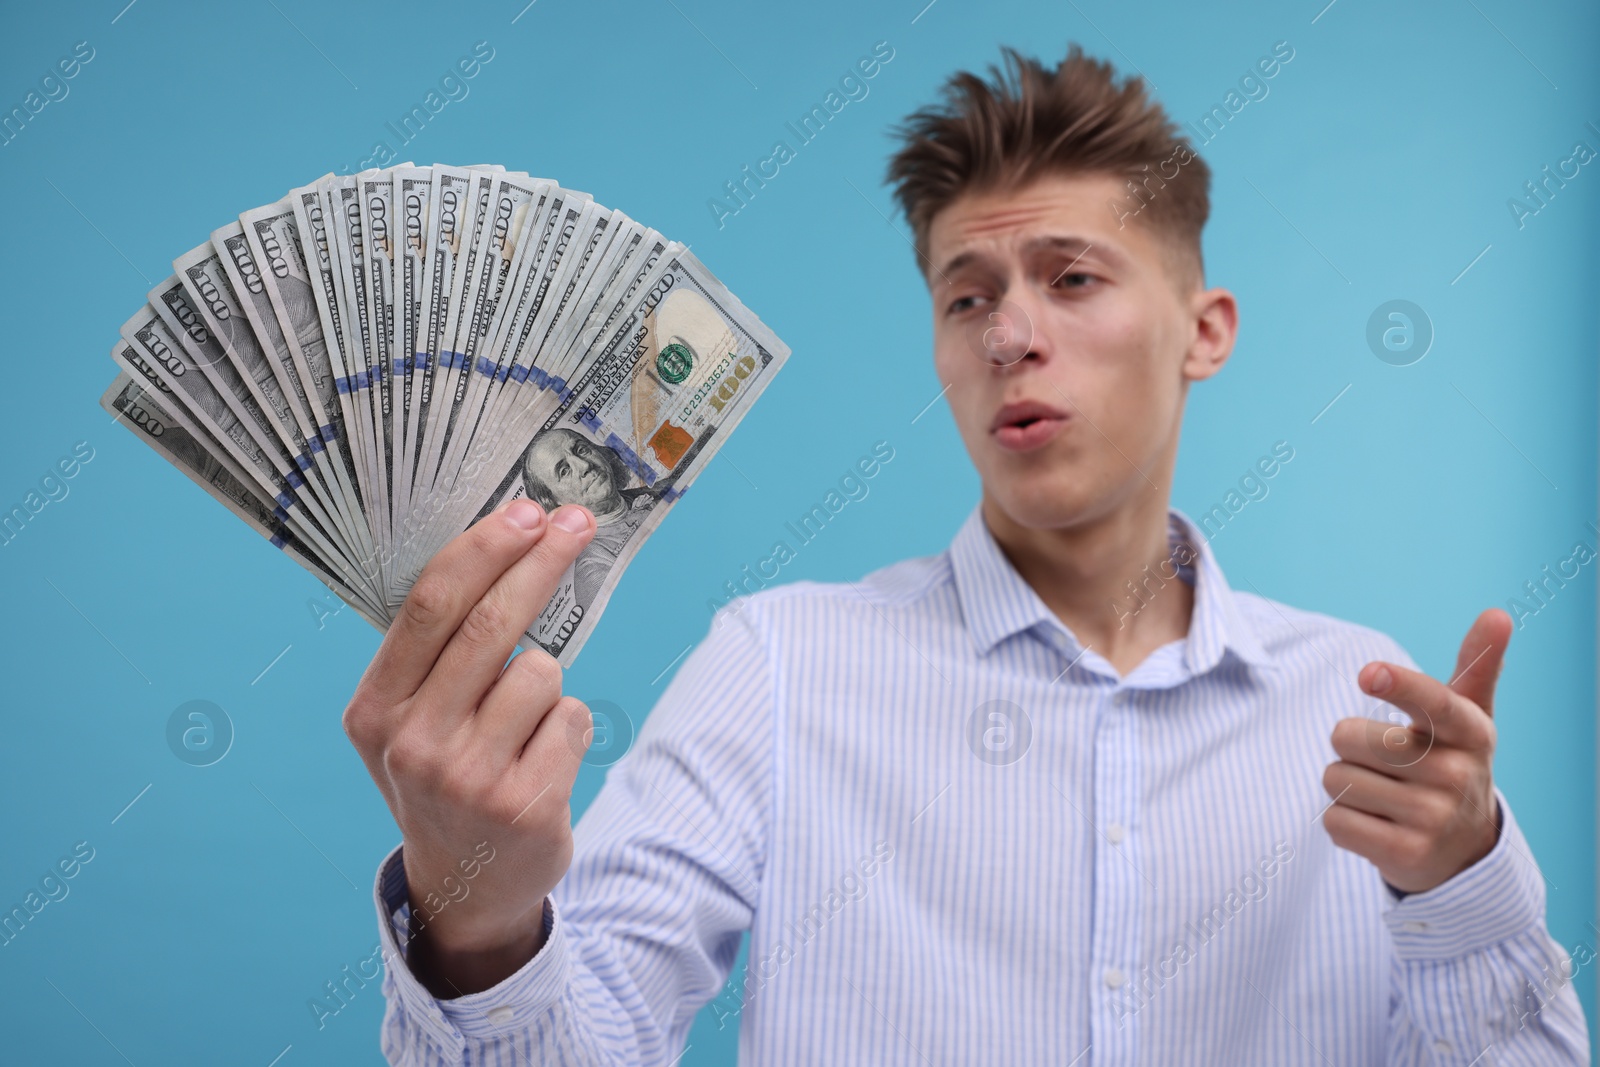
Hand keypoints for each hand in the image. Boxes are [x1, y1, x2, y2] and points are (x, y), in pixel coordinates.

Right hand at [342, 499, 596, 996]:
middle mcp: (413, 744)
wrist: (467, 883)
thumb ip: (437, 650)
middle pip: (490, 624)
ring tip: (522, 726)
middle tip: (576, 524)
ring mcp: (469, 779)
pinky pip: (572, 717)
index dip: (484, 550)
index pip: (430, 607)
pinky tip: (540, 761)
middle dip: (540, 562)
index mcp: (375, 710)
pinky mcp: (525, 805)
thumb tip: (507, 541)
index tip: (526, 511)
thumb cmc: (445, 773)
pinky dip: (568, 726)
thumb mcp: (410, 718)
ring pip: (541, 671)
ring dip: (546, 683)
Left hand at [1322, 608, 1509, 894]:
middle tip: (1383, 761)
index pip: (1433, 703)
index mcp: (1470, 732)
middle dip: (1349, 744)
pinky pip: (1335, 821)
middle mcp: (1456, 775)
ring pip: (1336, 779)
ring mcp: (1433, 819)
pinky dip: (1342, 822)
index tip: (1369, 672)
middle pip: (1350, 737)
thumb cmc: (1450, 763)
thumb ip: (1475, 665)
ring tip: (1383, 796)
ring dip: (1344, 785)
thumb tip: (1499, 613)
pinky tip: (1376, 826)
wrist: (1463, 850)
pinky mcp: (1406, 855)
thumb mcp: (1466, 718)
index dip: (1399, 686)